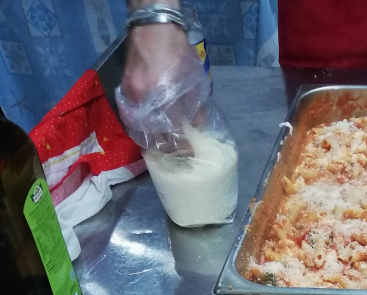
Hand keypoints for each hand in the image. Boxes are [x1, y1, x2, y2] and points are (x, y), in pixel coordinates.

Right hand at [117, 25, 207, 150]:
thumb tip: (197, 127)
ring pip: (141, 130)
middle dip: (167, 147)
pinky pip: (131, 118)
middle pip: (155, 136)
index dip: (183, 146)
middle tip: (177, 152)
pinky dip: (141, 128)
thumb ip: (196, 105)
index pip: (174, 133)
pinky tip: (150, 132)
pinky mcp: (124, 91)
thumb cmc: (177, 50)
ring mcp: (132, 96)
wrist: (153, 26)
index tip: (190, 153)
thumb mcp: (193, 79)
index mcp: (165, 98)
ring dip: (153, 140)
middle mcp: (145, 100)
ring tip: (164, 145)